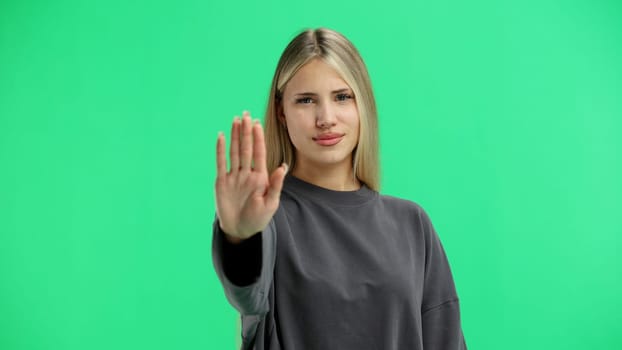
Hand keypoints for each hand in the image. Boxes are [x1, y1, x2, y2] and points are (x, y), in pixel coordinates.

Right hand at [215, 111, 287, 242]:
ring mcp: (234, 176)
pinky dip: (221, 149)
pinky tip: (222, 136)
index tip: (257, 123)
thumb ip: (275, 185)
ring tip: (236, 120)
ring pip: (234, 152)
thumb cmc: (258, 219)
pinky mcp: (222, 182)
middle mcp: (246, 173)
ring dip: (235, 136)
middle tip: (246, 114)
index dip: (258, 138)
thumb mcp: (270, 204)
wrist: (240, 230)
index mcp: (260, 177)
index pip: (258, 153)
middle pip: (246, 148)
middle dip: (246, 131)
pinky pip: (221, 162)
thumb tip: (283, 167)